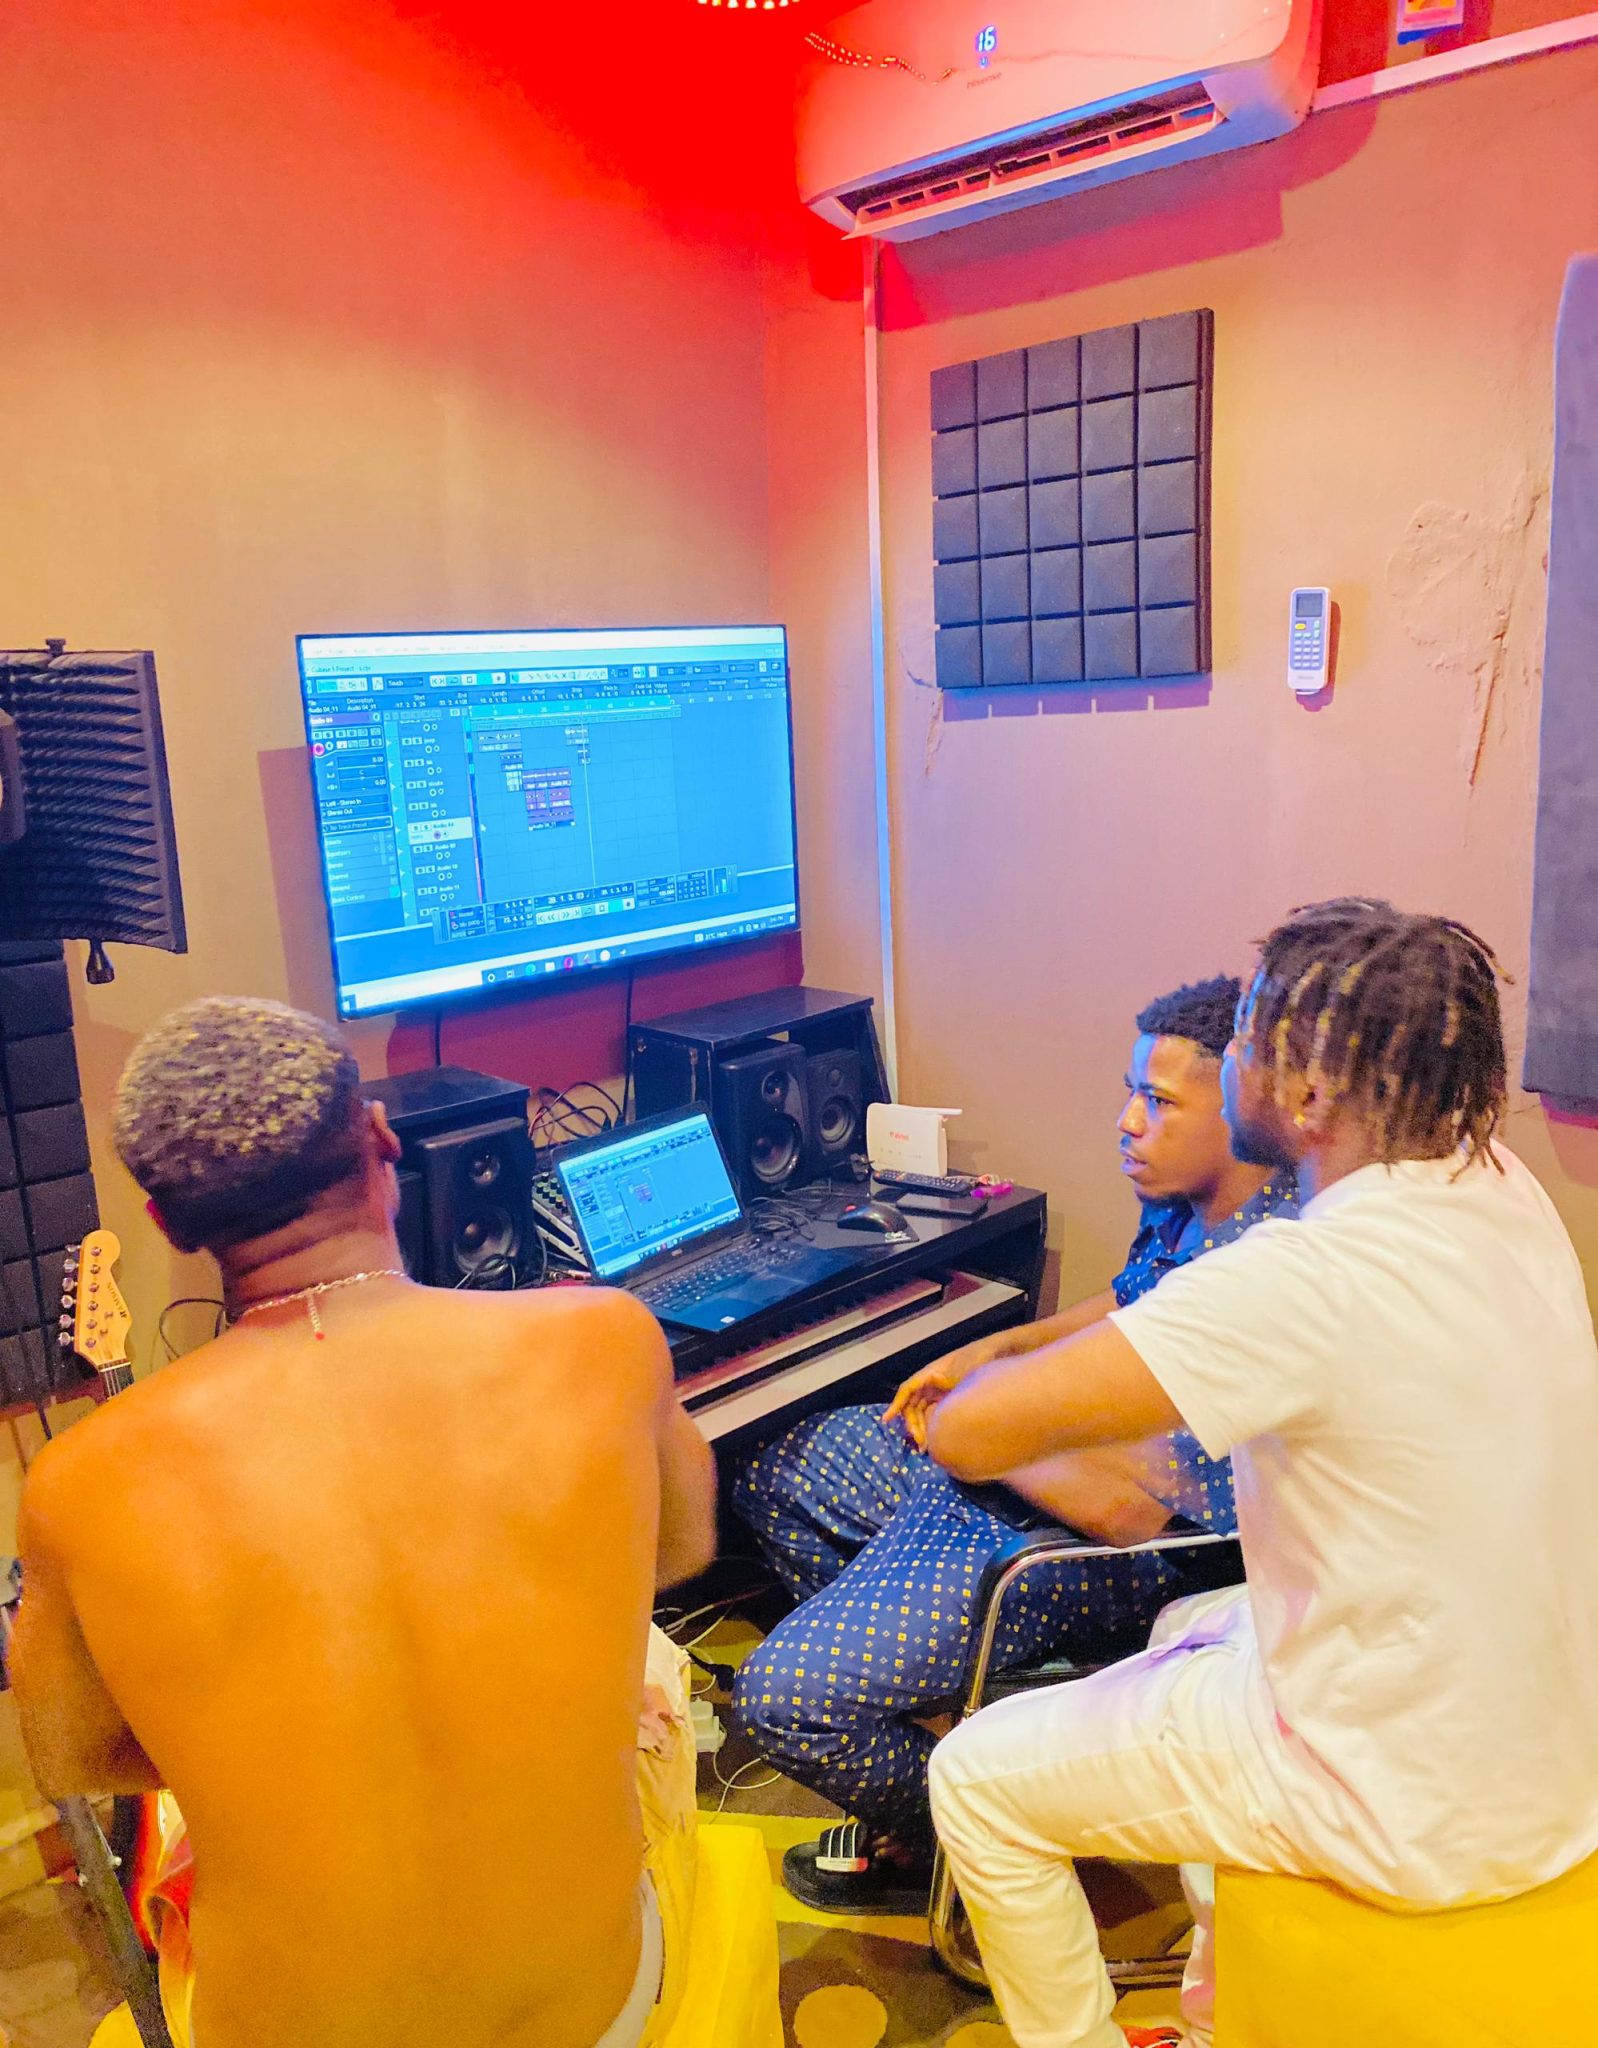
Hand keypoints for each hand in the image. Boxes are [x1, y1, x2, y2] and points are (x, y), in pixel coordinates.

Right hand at [885, 1328, 1029, 1449]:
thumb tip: (933, 1381)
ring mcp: (941, 1389)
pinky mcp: (950, 1397)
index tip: (887, 1419)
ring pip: (922, 1410)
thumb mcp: (966, 1368)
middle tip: (920, 1443)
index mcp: (932, 1372)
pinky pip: (934, 1412)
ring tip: (926, 1445)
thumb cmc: (981, 1358)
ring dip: (921, 1426)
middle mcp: (932, 1381)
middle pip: (912, 1404)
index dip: (896, 1404)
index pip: (908, 1388)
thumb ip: (949, 1377)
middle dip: (912, 1424)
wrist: (999, 1354)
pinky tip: (935, 1437)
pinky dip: (932, 1425)